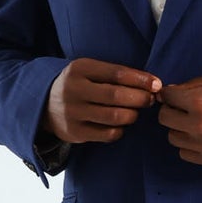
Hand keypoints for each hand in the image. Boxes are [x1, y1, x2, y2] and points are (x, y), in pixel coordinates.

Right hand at [40, 59, 161, 143]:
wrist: (44, 104)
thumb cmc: (79, 84)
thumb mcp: (89, 71)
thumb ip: (115, 74)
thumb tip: (152, 84)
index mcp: (80, 68)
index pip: (117, 73)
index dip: (141, 79)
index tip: (157, 84)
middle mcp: (74, 89)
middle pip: (117, 96)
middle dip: (140, 98)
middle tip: (150, 100)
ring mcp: (73, 112)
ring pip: (115, 116)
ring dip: (133, 115)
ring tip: (136, 111)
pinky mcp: (75, 132)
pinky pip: (108, 134)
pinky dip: (121, 129)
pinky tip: (121, 124)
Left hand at [156, 69, 201, 166]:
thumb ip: (192, 85)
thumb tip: (170, 92)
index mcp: (199, 101)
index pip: (167, 97)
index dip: (170, 94)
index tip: (175, 95)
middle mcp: (198, 125)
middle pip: (165, 119)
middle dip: (172, 110)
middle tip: (184, 108)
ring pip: (173, 137)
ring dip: (180, 128)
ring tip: (195, 123)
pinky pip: (185, 153)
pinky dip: (189, 145)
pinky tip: (201, 136)